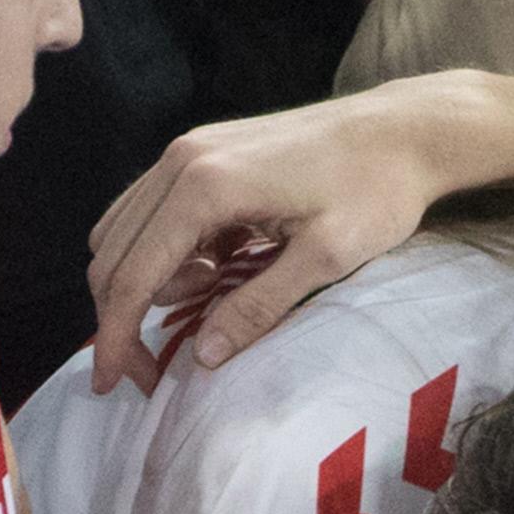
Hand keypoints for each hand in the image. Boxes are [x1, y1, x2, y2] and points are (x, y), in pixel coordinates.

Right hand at [86, 78, 455, 396]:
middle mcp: (182, 161)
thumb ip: (258, 306)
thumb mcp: (325, 260)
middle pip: (115, 252)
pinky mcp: (206, 154)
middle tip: (152, 368)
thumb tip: (202, 356)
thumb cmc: (376, 192)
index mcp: (205, 187)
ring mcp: (190, 152)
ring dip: (148, 281)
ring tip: (208, 306)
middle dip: (121, 315)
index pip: (133, 274)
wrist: (403, 131)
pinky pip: (159, 213)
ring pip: (128, 231)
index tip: (111, 382)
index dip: (115, 334)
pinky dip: (169, 253)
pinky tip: (216, 273)